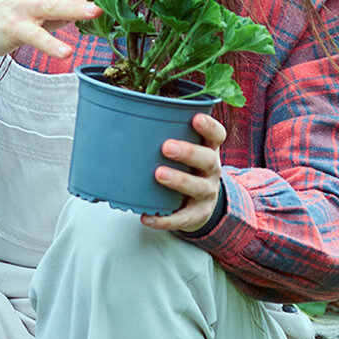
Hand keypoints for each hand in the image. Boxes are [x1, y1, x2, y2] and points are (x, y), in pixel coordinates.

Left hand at [142, 113, 226, 231]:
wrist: (199, 205)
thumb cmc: (185, 169)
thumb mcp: (185, 152)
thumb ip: (167, 136)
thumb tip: (121, 118)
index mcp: (208, 150)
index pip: (217, 136)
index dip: (209, 127)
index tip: (195, 118)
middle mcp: (211, 170)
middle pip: (207, 159)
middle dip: (188, 152)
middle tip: (167, 147)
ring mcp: (206, 193)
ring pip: (198, 187)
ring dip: (179, 180)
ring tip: (159, 174)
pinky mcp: (197, 215)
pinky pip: (182, 218)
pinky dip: (164, 219)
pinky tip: (147, 217)